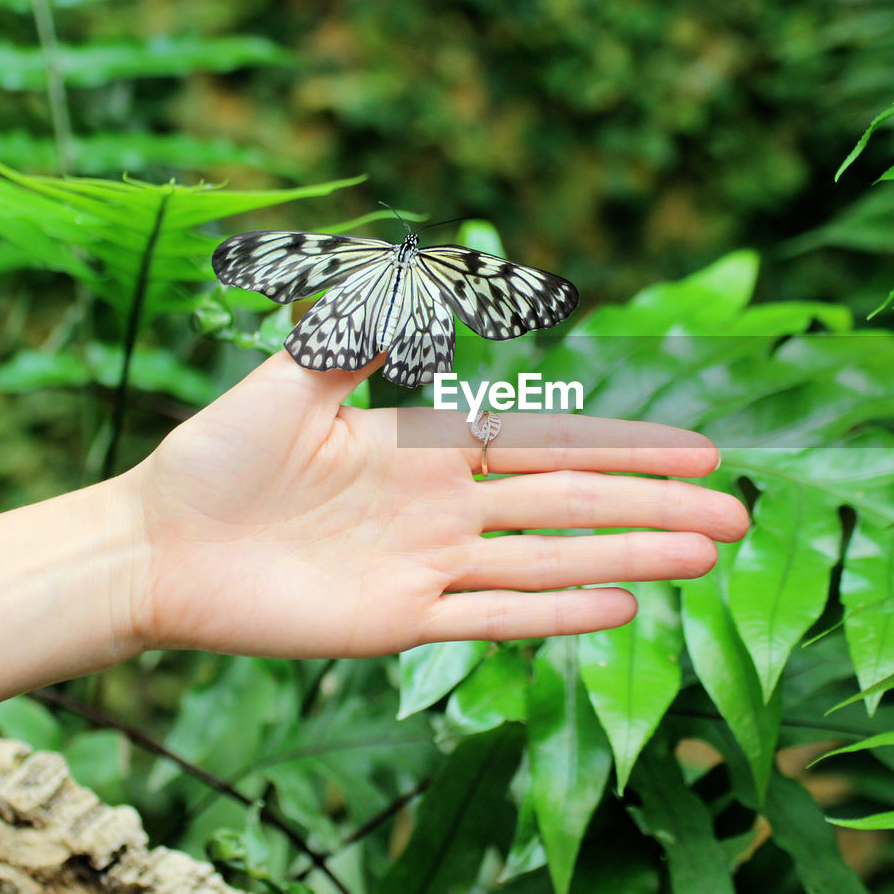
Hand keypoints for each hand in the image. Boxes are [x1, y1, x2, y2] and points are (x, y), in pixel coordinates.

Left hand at [128, 352, 747, 657]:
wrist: (156, 545)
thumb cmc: (217, 456)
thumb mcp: (293, 375)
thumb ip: (363, 330)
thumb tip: (420, 271)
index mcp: (432, 447)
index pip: (552, 446)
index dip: (628, 448)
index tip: (697, 451)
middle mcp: (447, 508)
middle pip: (574, 505)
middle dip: (656, 508)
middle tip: (737, 515)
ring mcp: (430, 568)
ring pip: (551, 562)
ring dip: (630, 559)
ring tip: (705, 561)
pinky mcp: (400, 622)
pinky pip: (492, 620)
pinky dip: (556, 615)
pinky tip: (621, 610)